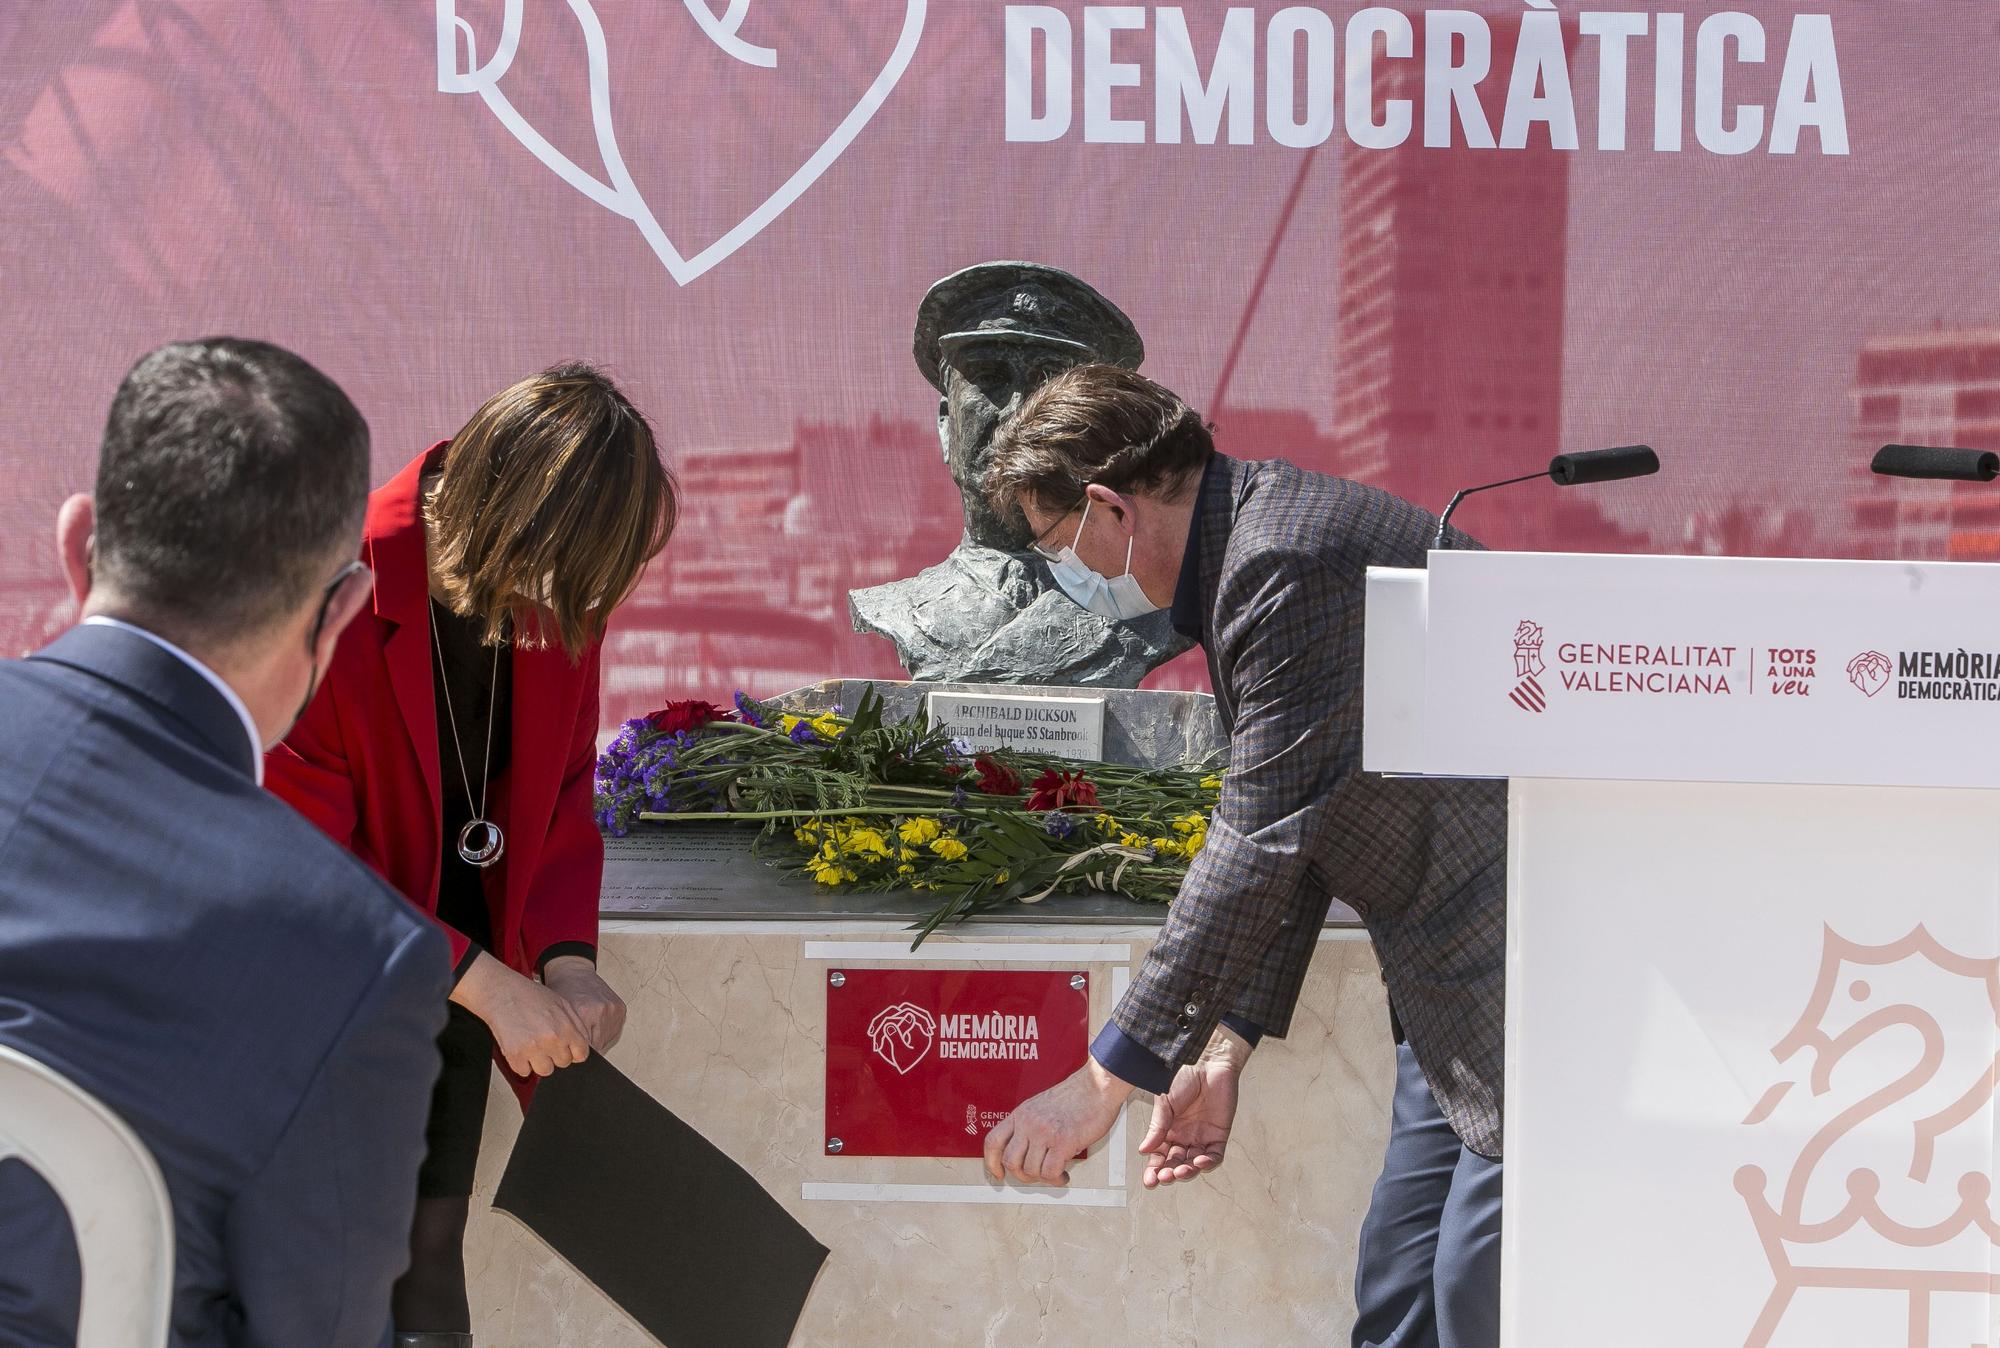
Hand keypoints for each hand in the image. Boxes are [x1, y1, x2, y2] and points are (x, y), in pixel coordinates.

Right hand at [450, 952, 590, 1076]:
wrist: (502, 993)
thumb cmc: (530, 996)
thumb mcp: (562, 1004)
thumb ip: (576, 1026)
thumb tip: (584, 1045)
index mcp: (566, 1028)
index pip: (581, 1054)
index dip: (573, 1051)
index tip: (566, 1047)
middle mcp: (551, 1040)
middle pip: (563, 1063)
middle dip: (556, 1054)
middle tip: (545, 1040)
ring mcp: (533, 1049)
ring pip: (545, 1071)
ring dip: (539, 1062)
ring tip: (533, 1045)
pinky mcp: (515, 1055)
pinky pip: (524, 1072)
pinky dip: (522, 1063)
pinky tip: (520, 1048)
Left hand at [542, 954, 626, 1051]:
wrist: (574, 972)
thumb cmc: (562, 991)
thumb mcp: (557, 1016)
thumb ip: (565, 1038)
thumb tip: (569, 1060)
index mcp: (584, 1011)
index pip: (582, 1048)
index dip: (574, 1052)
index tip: (569, 1051)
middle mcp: (601, 1010)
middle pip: (595, 1046)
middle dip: (585, 1046)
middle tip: (576, 1037)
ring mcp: (612, 1009)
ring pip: (605, 1040)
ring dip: (596, 1039)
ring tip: (586, 1026)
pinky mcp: (620, 1009)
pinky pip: (613, 1030)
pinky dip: (603, 1030)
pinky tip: (594, 1021)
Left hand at [983, 1057, 1132, 1186]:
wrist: (1097, 1085)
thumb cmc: (1076, 1095)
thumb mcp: (1041, 1105)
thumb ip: (1030, 1125)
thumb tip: (1028, 1152)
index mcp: (1021, 1114)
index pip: (994, 1141)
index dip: (991, 1162)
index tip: (998, 1173)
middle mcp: (1029, 1123)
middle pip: (1011, 1161)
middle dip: (1022, 1175)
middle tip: (1036, 1175)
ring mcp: (1044, 1132)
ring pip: (1030, 1170)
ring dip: (1043, 1178)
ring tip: (1055, 1174)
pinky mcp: (1063, 1142)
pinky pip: (1050, 1172)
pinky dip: (1056, 1180)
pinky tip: (1063, 1175)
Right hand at [1139, 1026, 1249, 1187]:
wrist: (1207, 1063)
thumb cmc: (1183, 1076)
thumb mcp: (1165, 1104)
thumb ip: (1157, 1128)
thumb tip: (1144, 1150)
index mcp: (1168, 1130)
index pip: (1160, 1156)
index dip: (1154, 1170)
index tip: (1150, 1181)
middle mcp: (1184, 1137)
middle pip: (1176, 1163)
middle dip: (1169, 1172)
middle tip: (1164, 1176)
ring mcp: (1202, 1137)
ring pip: (1194, 1164)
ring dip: (1187, 1171)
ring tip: (1180, 1172)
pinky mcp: (1219, 1135)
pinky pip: (1215, 1156)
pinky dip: (1208, 1162)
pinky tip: (1199, 1162)